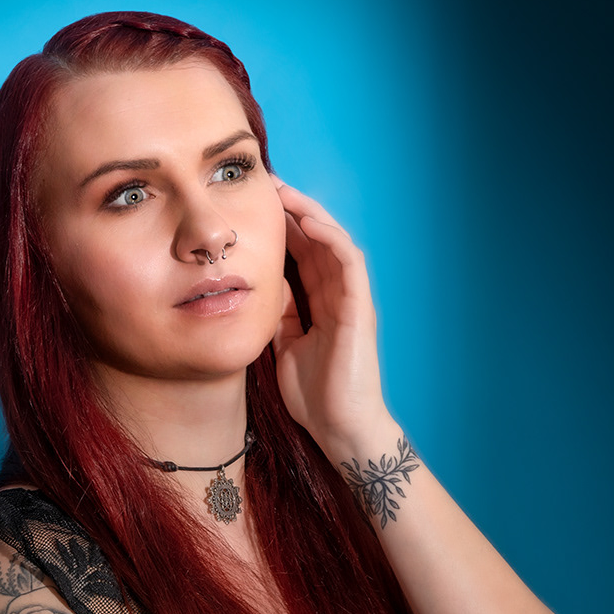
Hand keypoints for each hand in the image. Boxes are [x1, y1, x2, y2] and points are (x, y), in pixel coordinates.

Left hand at [271, 179, 395, 462]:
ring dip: (310, 214)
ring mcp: (350, 299)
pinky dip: (330, 238)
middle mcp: (336, 295)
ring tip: (285, 192)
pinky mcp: (359, 307)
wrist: (340, 428)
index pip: (300, 256)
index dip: (280, 231)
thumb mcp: (284, 348)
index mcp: (319, 305)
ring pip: (332, 241)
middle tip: (266, 185)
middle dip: (292, 212)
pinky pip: (348, 261)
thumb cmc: (315, 397)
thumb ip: (277, 317)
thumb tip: (257, 289)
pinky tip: (309, 221)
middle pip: (315, 241)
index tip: (253, 209)